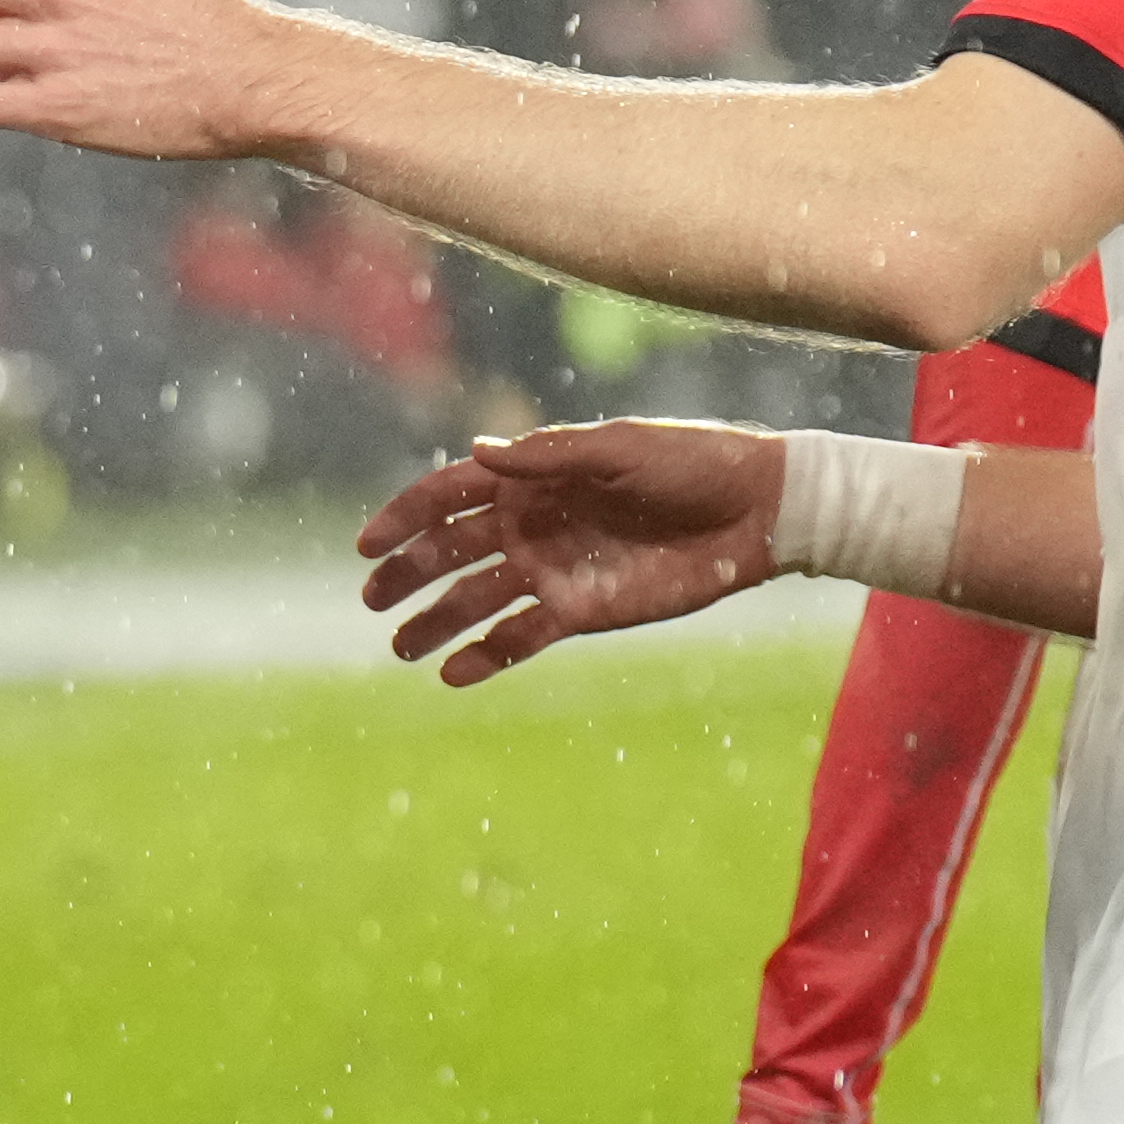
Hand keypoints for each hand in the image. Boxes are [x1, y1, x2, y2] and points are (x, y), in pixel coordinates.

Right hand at [361, 420, 784, 682]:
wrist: (756, 512)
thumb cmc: (692, 463)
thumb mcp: (622, 449)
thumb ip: (550, 456)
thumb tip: (478, 453)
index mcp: (533, 477)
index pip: (449, 496)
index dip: (404, 517)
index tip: (367, 546)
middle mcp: (530, 524)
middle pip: (449, 552)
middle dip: (406, 574)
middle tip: (372, 601)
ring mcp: (551, 570)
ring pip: (475, 600)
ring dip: (434, 623)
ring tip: (401, 649)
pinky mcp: (580, 611)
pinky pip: (520, 637)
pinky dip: (485, 657)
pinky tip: (453, 674)